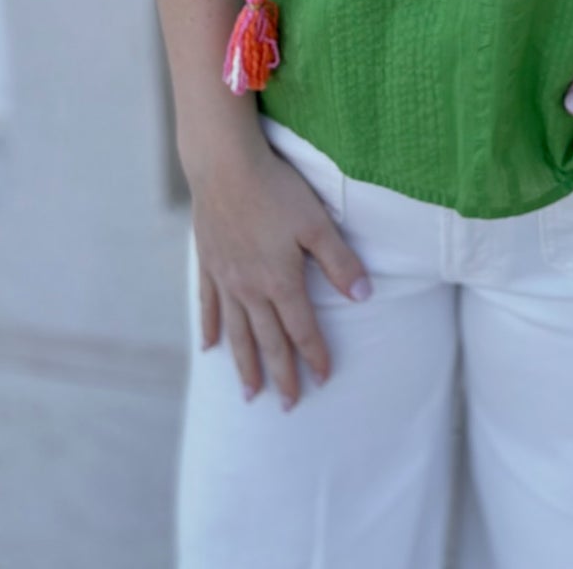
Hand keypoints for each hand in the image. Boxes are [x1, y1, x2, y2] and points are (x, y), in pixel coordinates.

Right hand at [186, 126, 372, 408]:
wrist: (224, 165)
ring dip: (244, 365)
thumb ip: (340, 263)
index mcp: (281, 281)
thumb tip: (364, 297)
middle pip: (268, 341)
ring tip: (249, 394)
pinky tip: (208, 347)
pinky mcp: (208, 262)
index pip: (302, 330)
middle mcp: (250, 288)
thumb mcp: (317, 223)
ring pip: (236, 332)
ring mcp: (225, 278)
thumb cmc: (276, 189)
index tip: (324, 380)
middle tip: (287, 407)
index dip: (315, 357)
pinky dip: (210, 328)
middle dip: (280, 375)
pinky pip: (208, 304)